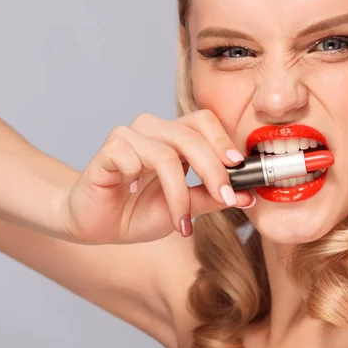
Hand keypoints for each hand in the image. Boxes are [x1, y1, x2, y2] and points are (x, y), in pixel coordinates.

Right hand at [62, 110, 253, 243]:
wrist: (98, 225)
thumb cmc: (138, 212)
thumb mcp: (184, 209)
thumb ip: (212, 199)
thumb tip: (249, 197)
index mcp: (174, 137)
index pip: (204, 122)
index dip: (223, 140)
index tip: (240, 167)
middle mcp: (153, 130)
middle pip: (190, 135)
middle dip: (213, 170)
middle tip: (226, 198)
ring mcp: (129, 137)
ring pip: (164, 153)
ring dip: (177, 192)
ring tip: (181, 221)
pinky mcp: (107, 150)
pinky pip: (129, 156)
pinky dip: (136, 178)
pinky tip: (133, 192)